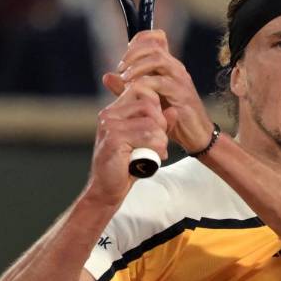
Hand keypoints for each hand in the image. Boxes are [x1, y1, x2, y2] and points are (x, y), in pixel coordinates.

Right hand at [88, 81, 169, 204]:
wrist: (106, 190)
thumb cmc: (126, 166)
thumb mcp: (147, 141)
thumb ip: (160, 125)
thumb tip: (174, 110)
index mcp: (114, 111)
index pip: (141, 90)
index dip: (156, 106)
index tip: (158, 127)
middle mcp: (109, 114)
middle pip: (149, 104)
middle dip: (161, 124)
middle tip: (159, 143)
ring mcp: (109, 126)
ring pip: (151, 123)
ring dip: (160, 141)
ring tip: (155, 154)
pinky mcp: (114, 140)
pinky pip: (147, 137)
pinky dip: (155, 150)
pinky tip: (149, 160)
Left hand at [103, 30, 212, 153]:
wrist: (196, 135)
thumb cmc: (171, 116)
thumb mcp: (146, 99)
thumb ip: (126, 87)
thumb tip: (107, 76)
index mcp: (168, 66)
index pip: (156, 39)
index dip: (138, 40)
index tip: (124, 56)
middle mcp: (175, 68)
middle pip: (154, 46)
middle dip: (133, 54)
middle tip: (120, 67)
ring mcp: (180, 79)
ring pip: (158, 59)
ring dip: (137, 66)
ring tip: (124, 77)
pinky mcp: (181, 94)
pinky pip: (161, 82)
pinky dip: (144, 84)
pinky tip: (135, 91)